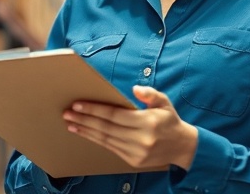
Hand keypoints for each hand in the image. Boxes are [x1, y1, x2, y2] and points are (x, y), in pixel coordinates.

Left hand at [62, 85, 197, 170]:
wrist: (181, 147)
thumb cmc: (169, 120)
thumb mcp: (164, 103)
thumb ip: (150, 94)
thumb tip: (135, 89)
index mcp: (147, 122)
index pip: (114, 115)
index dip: (95, 109)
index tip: (78, 104)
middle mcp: (141, 139)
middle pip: (106, 128)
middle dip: (85, 119)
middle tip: (67, 113)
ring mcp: (136, 152)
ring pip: (105, 139)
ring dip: (86, 131)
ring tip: (71, 123)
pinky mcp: (133, 160)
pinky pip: (110, 148)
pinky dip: (96, 140)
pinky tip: (85, 133)